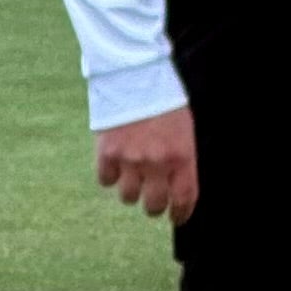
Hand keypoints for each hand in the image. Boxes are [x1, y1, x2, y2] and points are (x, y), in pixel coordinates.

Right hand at [95, 105, 198, 221]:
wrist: (134, 74)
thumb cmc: (164, 97)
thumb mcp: (184, 127)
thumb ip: (181, 156)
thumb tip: (177, 182)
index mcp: (181, 155)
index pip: (184, 198)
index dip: (181, 213)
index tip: (176, 217)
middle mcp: (156, 163)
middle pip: (153, 206)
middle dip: (155, 206)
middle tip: (153, 199)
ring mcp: (130, 160)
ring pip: (128, 197)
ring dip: (132, 190)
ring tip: (134, 175)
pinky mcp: (107, 153)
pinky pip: (106, 181)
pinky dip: (110, 175)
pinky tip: (115, 163)